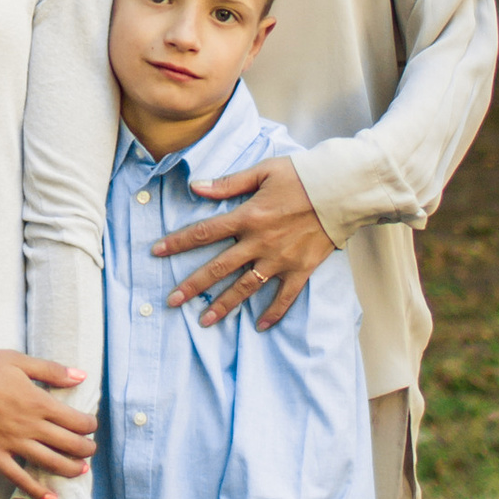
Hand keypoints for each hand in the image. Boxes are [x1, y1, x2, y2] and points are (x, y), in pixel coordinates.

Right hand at [0, 348, 96, 498]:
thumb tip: (81, 376)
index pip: (76, 420)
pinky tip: (51, 497)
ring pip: (50, 463)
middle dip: (86, 449)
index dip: (89, 426)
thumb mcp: (18, 360)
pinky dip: (37, 490)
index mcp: (38, 402)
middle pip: (69, 444)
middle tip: (90, 450)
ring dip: (70, 469)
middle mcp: (29, 426)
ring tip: (80, 471)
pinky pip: (19, 478)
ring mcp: (11, 443)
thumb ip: (51, 370)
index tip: (91, 426)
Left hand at [156, 156, 331, 328]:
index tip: (156, 252)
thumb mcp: (263, 172)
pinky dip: (273, 313)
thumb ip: (228, 183)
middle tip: (172, 301)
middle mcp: (260, 242)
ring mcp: (280, 259)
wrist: (342, 190)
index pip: (205, 232)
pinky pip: (284, 297)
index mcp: (248, 216)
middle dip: (193, 285)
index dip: (178, 242)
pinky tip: (259, 326)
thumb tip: (196, 187)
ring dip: (224, 305)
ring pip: (246, 287)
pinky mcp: (301, 269)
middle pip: (219, 267)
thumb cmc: (302, 176)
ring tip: (204, 321)